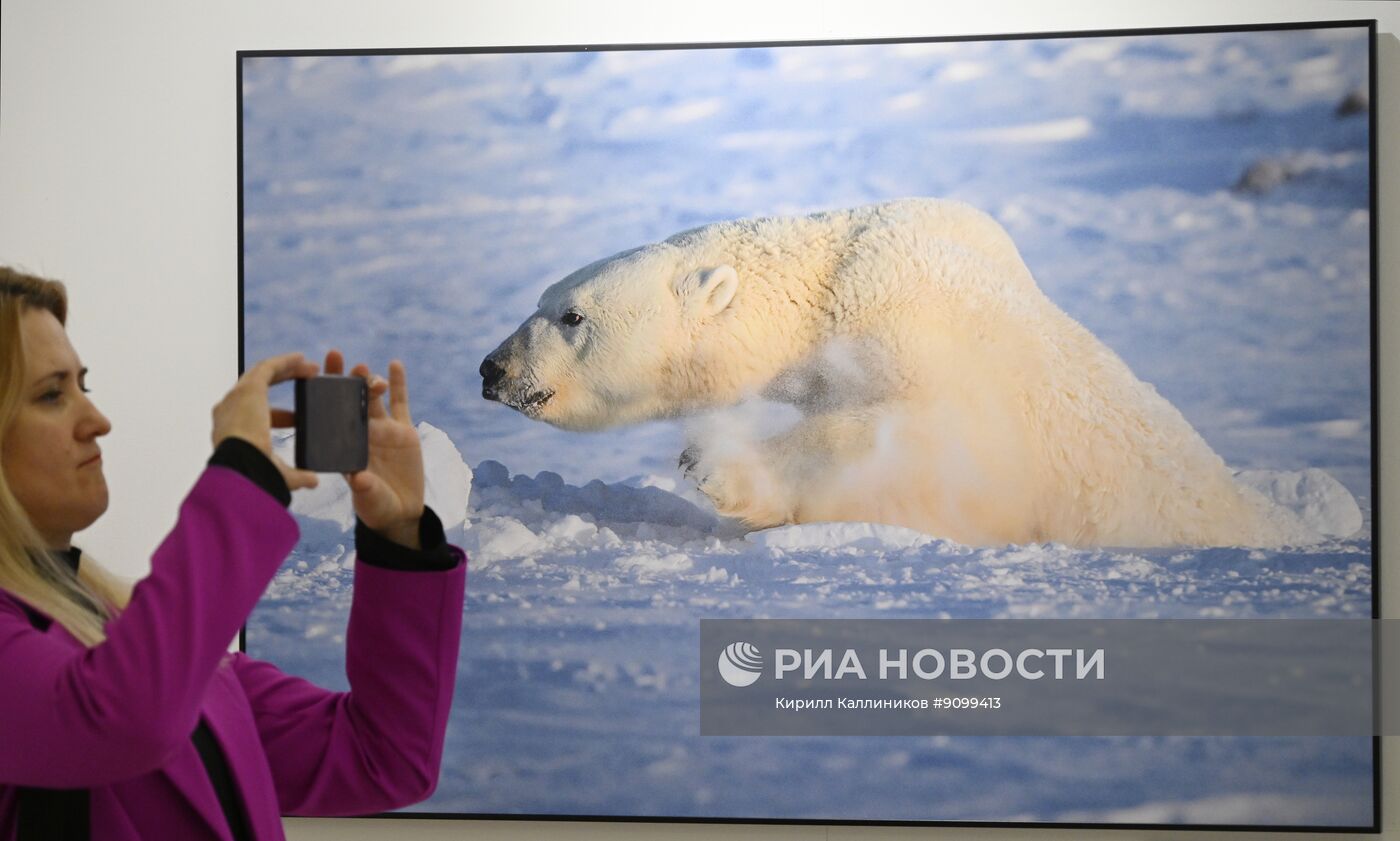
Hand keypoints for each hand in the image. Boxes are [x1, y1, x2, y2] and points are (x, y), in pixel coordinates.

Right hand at [211, 352, 320, 490]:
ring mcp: (237, 396)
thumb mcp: (278, 475)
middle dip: (283, 382)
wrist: (241, 466)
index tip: (298, 419)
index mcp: (232, 432)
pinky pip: (268, 367)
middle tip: (307, 381)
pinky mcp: (250, 387)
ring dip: (287, 368)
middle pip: (258, 388)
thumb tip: (313, 482)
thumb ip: (297, 477)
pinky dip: (285, 362)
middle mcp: (230, 410)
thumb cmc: (253, 473)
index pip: (255, 416)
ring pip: (263, 374)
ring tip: (310, 368)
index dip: (279, 416)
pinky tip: (302, 359)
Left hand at [324, 350, 424, 548]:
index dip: (321, 397)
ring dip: (367, 380)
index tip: (312, 377)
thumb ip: (366, 489)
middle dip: (341, 378)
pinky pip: (401, 403)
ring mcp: (383, 430)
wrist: (402, 512)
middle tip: (333, 356)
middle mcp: (360, 434)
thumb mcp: (370, 500)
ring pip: (373, 398)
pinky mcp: (404, 431)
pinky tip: (394, 364)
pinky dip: (398, 383)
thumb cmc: (377, 507)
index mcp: (344, 448)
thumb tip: (360, 478)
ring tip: (363, 368)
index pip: (329, 418)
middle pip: (349, 400)